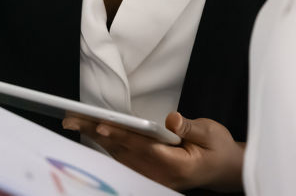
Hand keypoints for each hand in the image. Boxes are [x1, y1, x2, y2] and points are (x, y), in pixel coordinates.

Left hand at [62, 112, 244, 191]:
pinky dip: (106, 145)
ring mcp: (152, 176)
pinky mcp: (148, 173)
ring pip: (119, 155)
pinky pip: (123, 159)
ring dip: (96, 138)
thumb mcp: (211, 133)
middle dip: (96, 133)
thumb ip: (190, 127)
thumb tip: (171, 119)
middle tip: (71, 119)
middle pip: (122, 150)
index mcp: (175, 164)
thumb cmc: (218, 149)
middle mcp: (158, 173)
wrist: (224, 170)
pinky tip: (92, 132)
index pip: (142, 146)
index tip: (100, 124)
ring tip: (74, 122)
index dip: (120, 135)